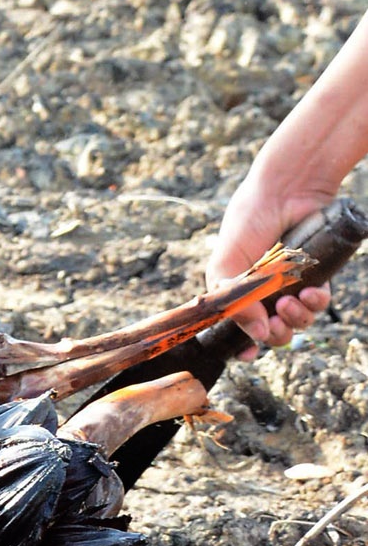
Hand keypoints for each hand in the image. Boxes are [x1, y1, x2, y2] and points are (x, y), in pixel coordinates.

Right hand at [207, 173, 333, 346]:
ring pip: (298, 320)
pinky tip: (311, 292)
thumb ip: (233, 298)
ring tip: (290, 302)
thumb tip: (256, 333)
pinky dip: (316, 303)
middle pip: (272, 330)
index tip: (247, 353)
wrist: (286, 191)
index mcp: (237, 288)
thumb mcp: (226, 262)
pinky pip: (319, 303)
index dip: (243, 344)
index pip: (239, 326)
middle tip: (274, 325)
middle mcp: (264, 291)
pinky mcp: (316, 276)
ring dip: (296, 318)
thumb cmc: (248, 221)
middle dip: (275, 334)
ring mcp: (290, 285)